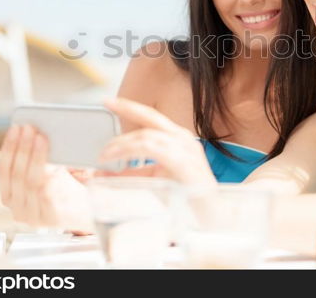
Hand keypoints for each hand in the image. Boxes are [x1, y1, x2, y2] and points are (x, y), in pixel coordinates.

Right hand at [0, 125, 93, 232]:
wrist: (88, 212)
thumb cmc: (66, 189)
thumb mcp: (45, 174)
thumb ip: (36, 160)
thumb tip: (34, 132)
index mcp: (11, 197)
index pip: (3, 171)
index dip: (8, 148)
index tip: (15, 128)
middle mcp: (18, 209)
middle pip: (16, 175)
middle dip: (21, 148)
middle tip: (29, 128)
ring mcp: (34, 216)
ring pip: (30, 181)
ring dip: (34, 156)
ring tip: (41, 138)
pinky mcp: (51, 217)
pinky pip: (45, 192)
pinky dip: (47, 173)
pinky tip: (52, 160)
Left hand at [100, 97, 216, 185]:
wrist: (211, 214)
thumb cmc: (186, 195)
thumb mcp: (154, 179)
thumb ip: (132, 173)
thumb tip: (104, 171)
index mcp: (177, 138)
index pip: (151, 118)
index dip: (130, 107)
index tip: (110, 102)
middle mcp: (182, 138)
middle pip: (150, 117)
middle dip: (127, 107)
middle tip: (106, 102)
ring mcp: (184, 149)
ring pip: (147, 136)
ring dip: (123, 143)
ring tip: (105, 153)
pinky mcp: (183, 162)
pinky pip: (152, 149)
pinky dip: (132, 152)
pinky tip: (119, 159)